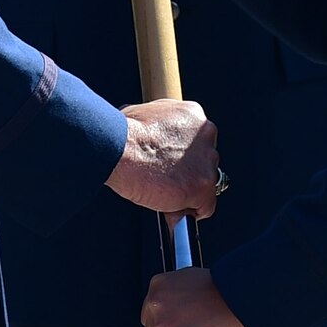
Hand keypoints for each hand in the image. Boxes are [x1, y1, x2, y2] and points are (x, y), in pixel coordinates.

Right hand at [106, 98, 219, 219]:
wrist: (119, 148)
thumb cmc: (124, 133)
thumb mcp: (146, 117)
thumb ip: (162, 131)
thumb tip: (156, 148)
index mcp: (193, 116)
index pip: (198, 142)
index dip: (182, 159)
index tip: (171, 166)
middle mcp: (206, 135)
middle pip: (204, 163)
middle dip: (186, 174)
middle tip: (164, 179)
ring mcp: (207, 161)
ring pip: (205, 185)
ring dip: (186, 192)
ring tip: (161, 191)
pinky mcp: (203, 186)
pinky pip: (205, 208)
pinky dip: (187, 211)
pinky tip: (170, 207)